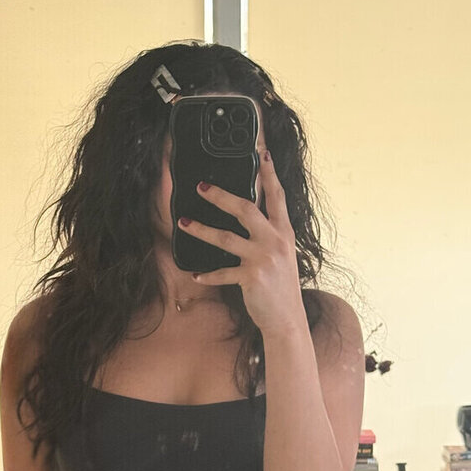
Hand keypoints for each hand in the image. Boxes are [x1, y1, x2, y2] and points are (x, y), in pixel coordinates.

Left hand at [178, 151, 305, 335]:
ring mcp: (263, 258)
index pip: (277, 196)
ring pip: (225, 237)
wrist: (288, 319)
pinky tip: (194, 275)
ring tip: (183, 223)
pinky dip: (207, 274)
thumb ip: (269, 233)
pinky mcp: (251, 277)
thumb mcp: (282, 254)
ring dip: (201, 229)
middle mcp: (275, 240)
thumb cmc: (281, 286)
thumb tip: (249, 215)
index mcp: (284, 231)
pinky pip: (222, 272)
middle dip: (220, 195)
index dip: (268, 174)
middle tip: (200, 186)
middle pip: (245, 209)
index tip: (262, 152)